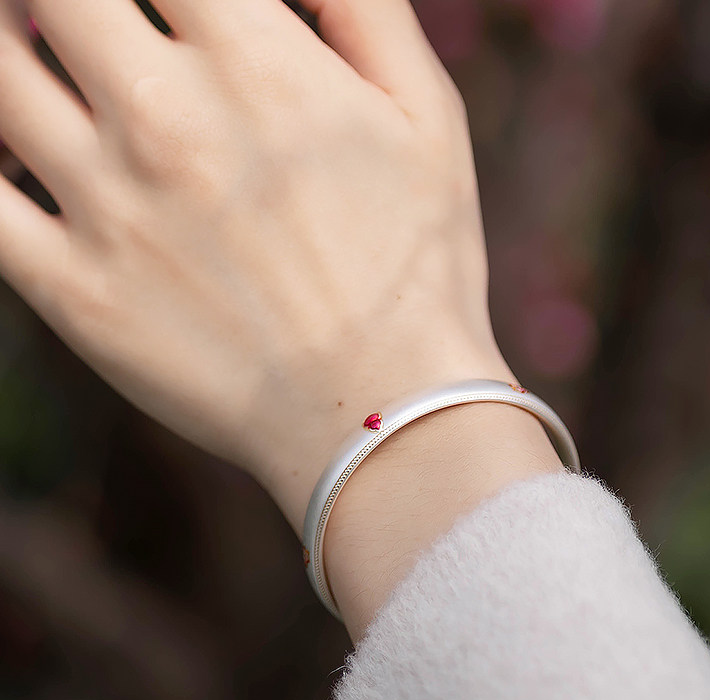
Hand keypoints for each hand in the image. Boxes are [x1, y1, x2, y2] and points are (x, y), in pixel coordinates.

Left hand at [0, 0, 516, 533]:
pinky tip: (20, 157)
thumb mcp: (429, 119)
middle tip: (85, 20)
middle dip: (68, 1)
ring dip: (10, 47)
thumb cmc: (420, 269)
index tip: (167, 8)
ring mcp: (110, 209)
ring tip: (42, 59)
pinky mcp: (77, 296)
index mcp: (254, 64)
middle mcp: (166, 119)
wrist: (382, 410)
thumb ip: (364, 8)